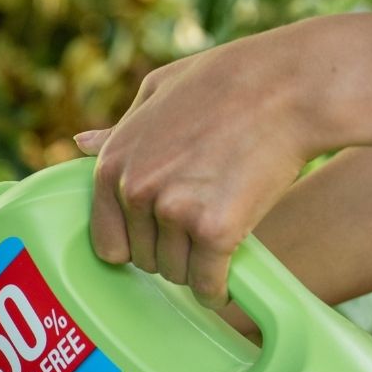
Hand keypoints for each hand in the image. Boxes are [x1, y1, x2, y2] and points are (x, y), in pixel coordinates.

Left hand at [76, 24, 313, 308]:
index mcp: (112, 166)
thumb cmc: (226, 82)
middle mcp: (135, 191)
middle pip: (145, 260)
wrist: (291, 85)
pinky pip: (207, 283)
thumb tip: (80, 144)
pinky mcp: (214, 229)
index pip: (108, 244)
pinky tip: (225, 284)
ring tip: (218, 243)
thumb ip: (120, 130)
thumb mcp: (158, 91)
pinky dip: (217, 289)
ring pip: (176, 273)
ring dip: (196, 269)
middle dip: (171, 252)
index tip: (159, 238)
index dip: (137, 245)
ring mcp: (174, 211)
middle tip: (201, 231)